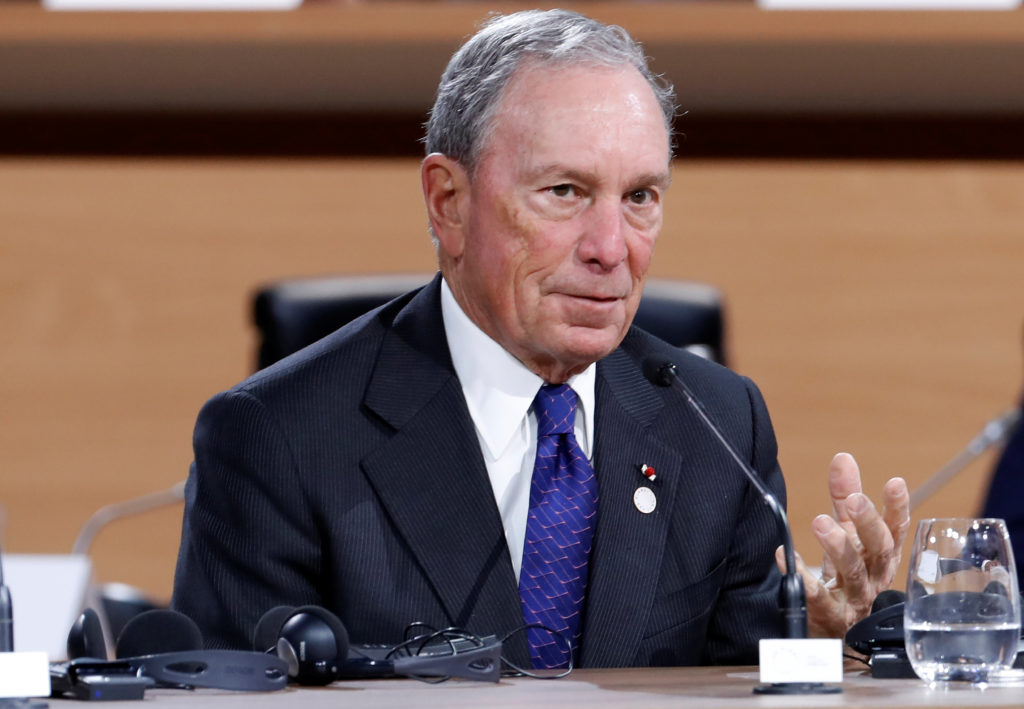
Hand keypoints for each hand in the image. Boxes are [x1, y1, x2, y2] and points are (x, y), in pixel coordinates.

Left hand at [775, 452, 910, 638]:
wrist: (833, 631)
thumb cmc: (846, 576)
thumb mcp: (847, 535)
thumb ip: (844, 497)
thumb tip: (843, 458)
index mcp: (880, 556)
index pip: (896, 531)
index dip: (898, 508)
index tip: (895, 482)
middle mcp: (873, 578)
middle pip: (878, 550)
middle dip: (868, 523)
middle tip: (853, 499)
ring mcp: (853, 600)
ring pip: (852, 573)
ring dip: (838, 545)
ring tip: (820, 521)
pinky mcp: (829, 617)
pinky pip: (816, 597)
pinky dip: (802, 575)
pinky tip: (786, 555)